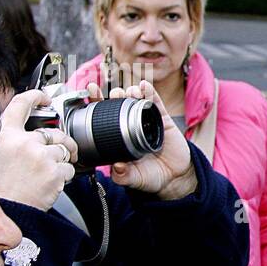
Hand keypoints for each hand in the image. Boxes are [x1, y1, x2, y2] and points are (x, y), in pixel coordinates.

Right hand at [0, 89, 77, 209]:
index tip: (44, 97)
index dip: (35, 96)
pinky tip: (50, 184)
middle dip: (61, 143)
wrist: (0, 213)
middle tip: (62, 151)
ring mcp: (41, 156)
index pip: (20, 104)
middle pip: (54, 133)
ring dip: (61, 162)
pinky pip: (69, 169)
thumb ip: (8, 141)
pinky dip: (64, 176)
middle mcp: (24, 142)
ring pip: (63, 152)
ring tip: (47, 175)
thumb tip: (24, 135)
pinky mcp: (54, 173)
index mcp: (5, 134)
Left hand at [91, 80, 195, 199]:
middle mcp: (132, 127)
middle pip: (120, 104)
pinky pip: (156, 104)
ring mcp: (147, 122)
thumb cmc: (151, 177)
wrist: (174, 178)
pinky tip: (145, 86)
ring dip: (131, 92)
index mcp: (120, 138)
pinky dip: (150, 93)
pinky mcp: (163, 121)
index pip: (105, 117)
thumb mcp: (134, 179)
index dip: (97, 103)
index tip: (91, 90)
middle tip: (116, 94)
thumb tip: (117, 167)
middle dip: (116, 95)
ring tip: (130, 92)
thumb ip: (124, 176)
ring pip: (137, 101)